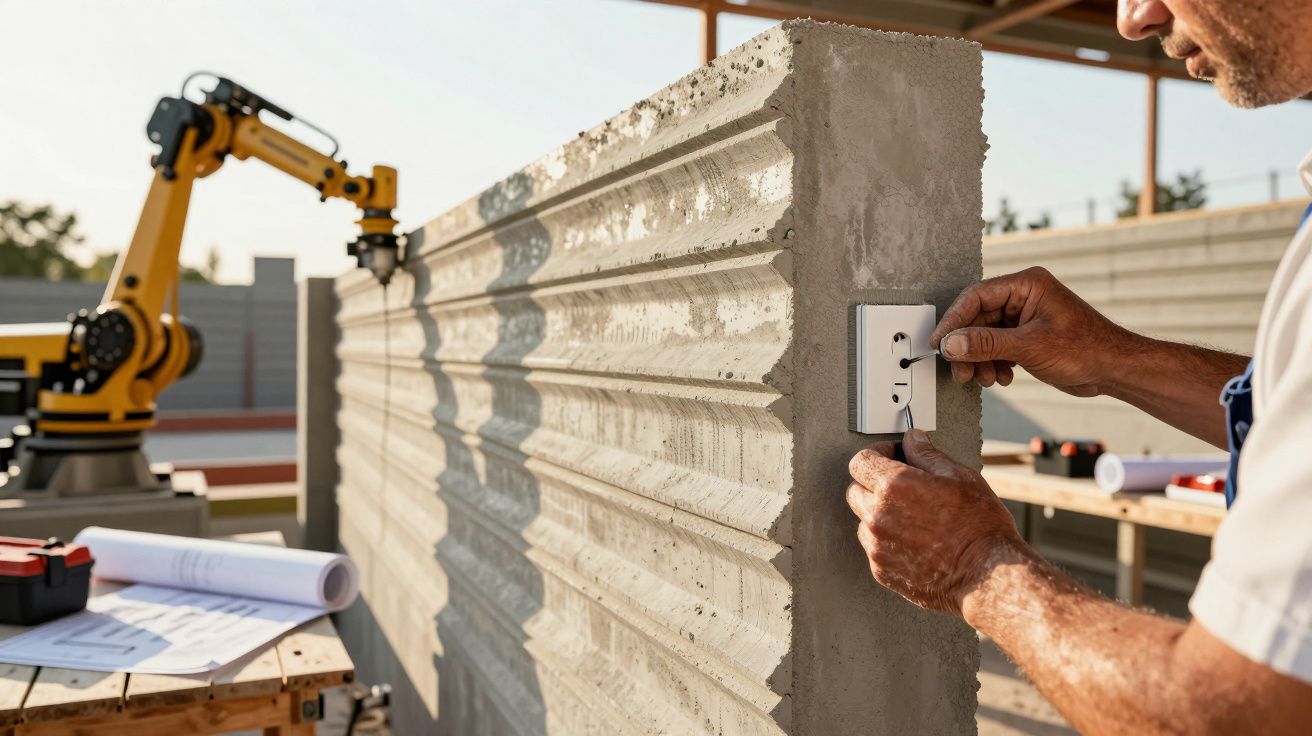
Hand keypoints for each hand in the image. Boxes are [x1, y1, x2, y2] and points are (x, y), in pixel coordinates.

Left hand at [845, 429, 1023, 615]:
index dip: (877, 454)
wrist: (987, 576)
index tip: (891, 457)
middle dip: (874, 483)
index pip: (861, 461)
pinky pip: (874, 546)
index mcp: (894, 486)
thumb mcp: (960, 477)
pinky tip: (915, 541)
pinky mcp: (881, 570)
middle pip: (856, 489)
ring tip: (914, 518)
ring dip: (879, 513)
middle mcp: (878, 515)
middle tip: (904, 487)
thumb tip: (912, 439)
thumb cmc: (979, 527)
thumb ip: (927, 455)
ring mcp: (877, 545)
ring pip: (863, 520)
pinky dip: (887, 540)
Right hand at [930, 266, 1131, 395]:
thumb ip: (986, 344)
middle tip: (960, 370)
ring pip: (985, 336)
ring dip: (980, 360)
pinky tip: (1001, 378)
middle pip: (977, 319)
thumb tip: (950, 344)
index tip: (939, 343)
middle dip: (967, 347)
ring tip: (984, 378)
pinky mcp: (1027, 337)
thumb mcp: (1029, 346)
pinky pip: (997, 347)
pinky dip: (993, 364)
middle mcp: (1023, 297)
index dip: (954, 321)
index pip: (976, 297)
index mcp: (1026, 285)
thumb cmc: (1086, 348)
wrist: (1114, 370)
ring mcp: (1024, 318)